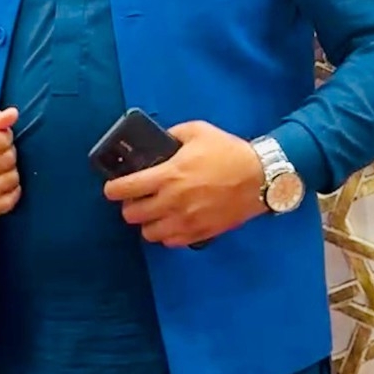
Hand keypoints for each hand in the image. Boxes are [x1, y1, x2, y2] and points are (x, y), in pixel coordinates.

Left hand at [103, 120, 264, 247]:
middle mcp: (172, 201)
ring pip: (148, 233)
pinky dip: (167, 234)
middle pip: (132, 215)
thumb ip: (173, 134)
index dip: (113, 189)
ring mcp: (186, 220)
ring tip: (155, 213)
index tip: (113, 188)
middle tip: (138, 199)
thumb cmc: (229, 152)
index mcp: (169, 175)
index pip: (125, 189)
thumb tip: (159, 140)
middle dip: (130, 206)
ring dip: (147, 223)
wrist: (260, 177)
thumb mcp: (198, 131)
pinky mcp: (199, 233)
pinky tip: (173, 222)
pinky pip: (170, 242)